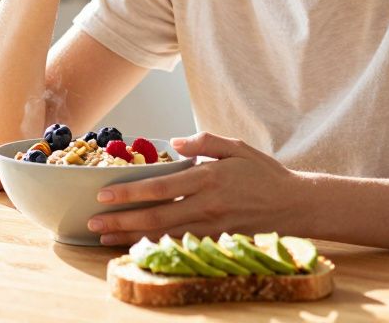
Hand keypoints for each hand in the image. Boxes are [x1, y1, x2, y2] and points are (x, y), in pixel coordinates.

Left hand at [86, 132, 308, 246]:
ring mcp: (213, 227)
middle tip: (93, 221)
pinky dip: (157, 247)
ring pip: (165, 235)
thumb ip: (205, 141)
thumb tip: (175, 143)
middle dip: (121, 221)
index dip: (131, 193)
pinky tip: (136, 247)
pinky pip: (182, 245)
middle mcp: (208, 204)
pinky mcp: (218, 241)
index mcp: (209, 177)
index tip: (104, 195)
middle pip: (156, 216)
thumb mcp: (236, 146)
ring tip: (104, 238)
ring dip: (132, 238)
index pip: (161, 187)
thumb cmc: (263, 173)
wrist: (295, 204)